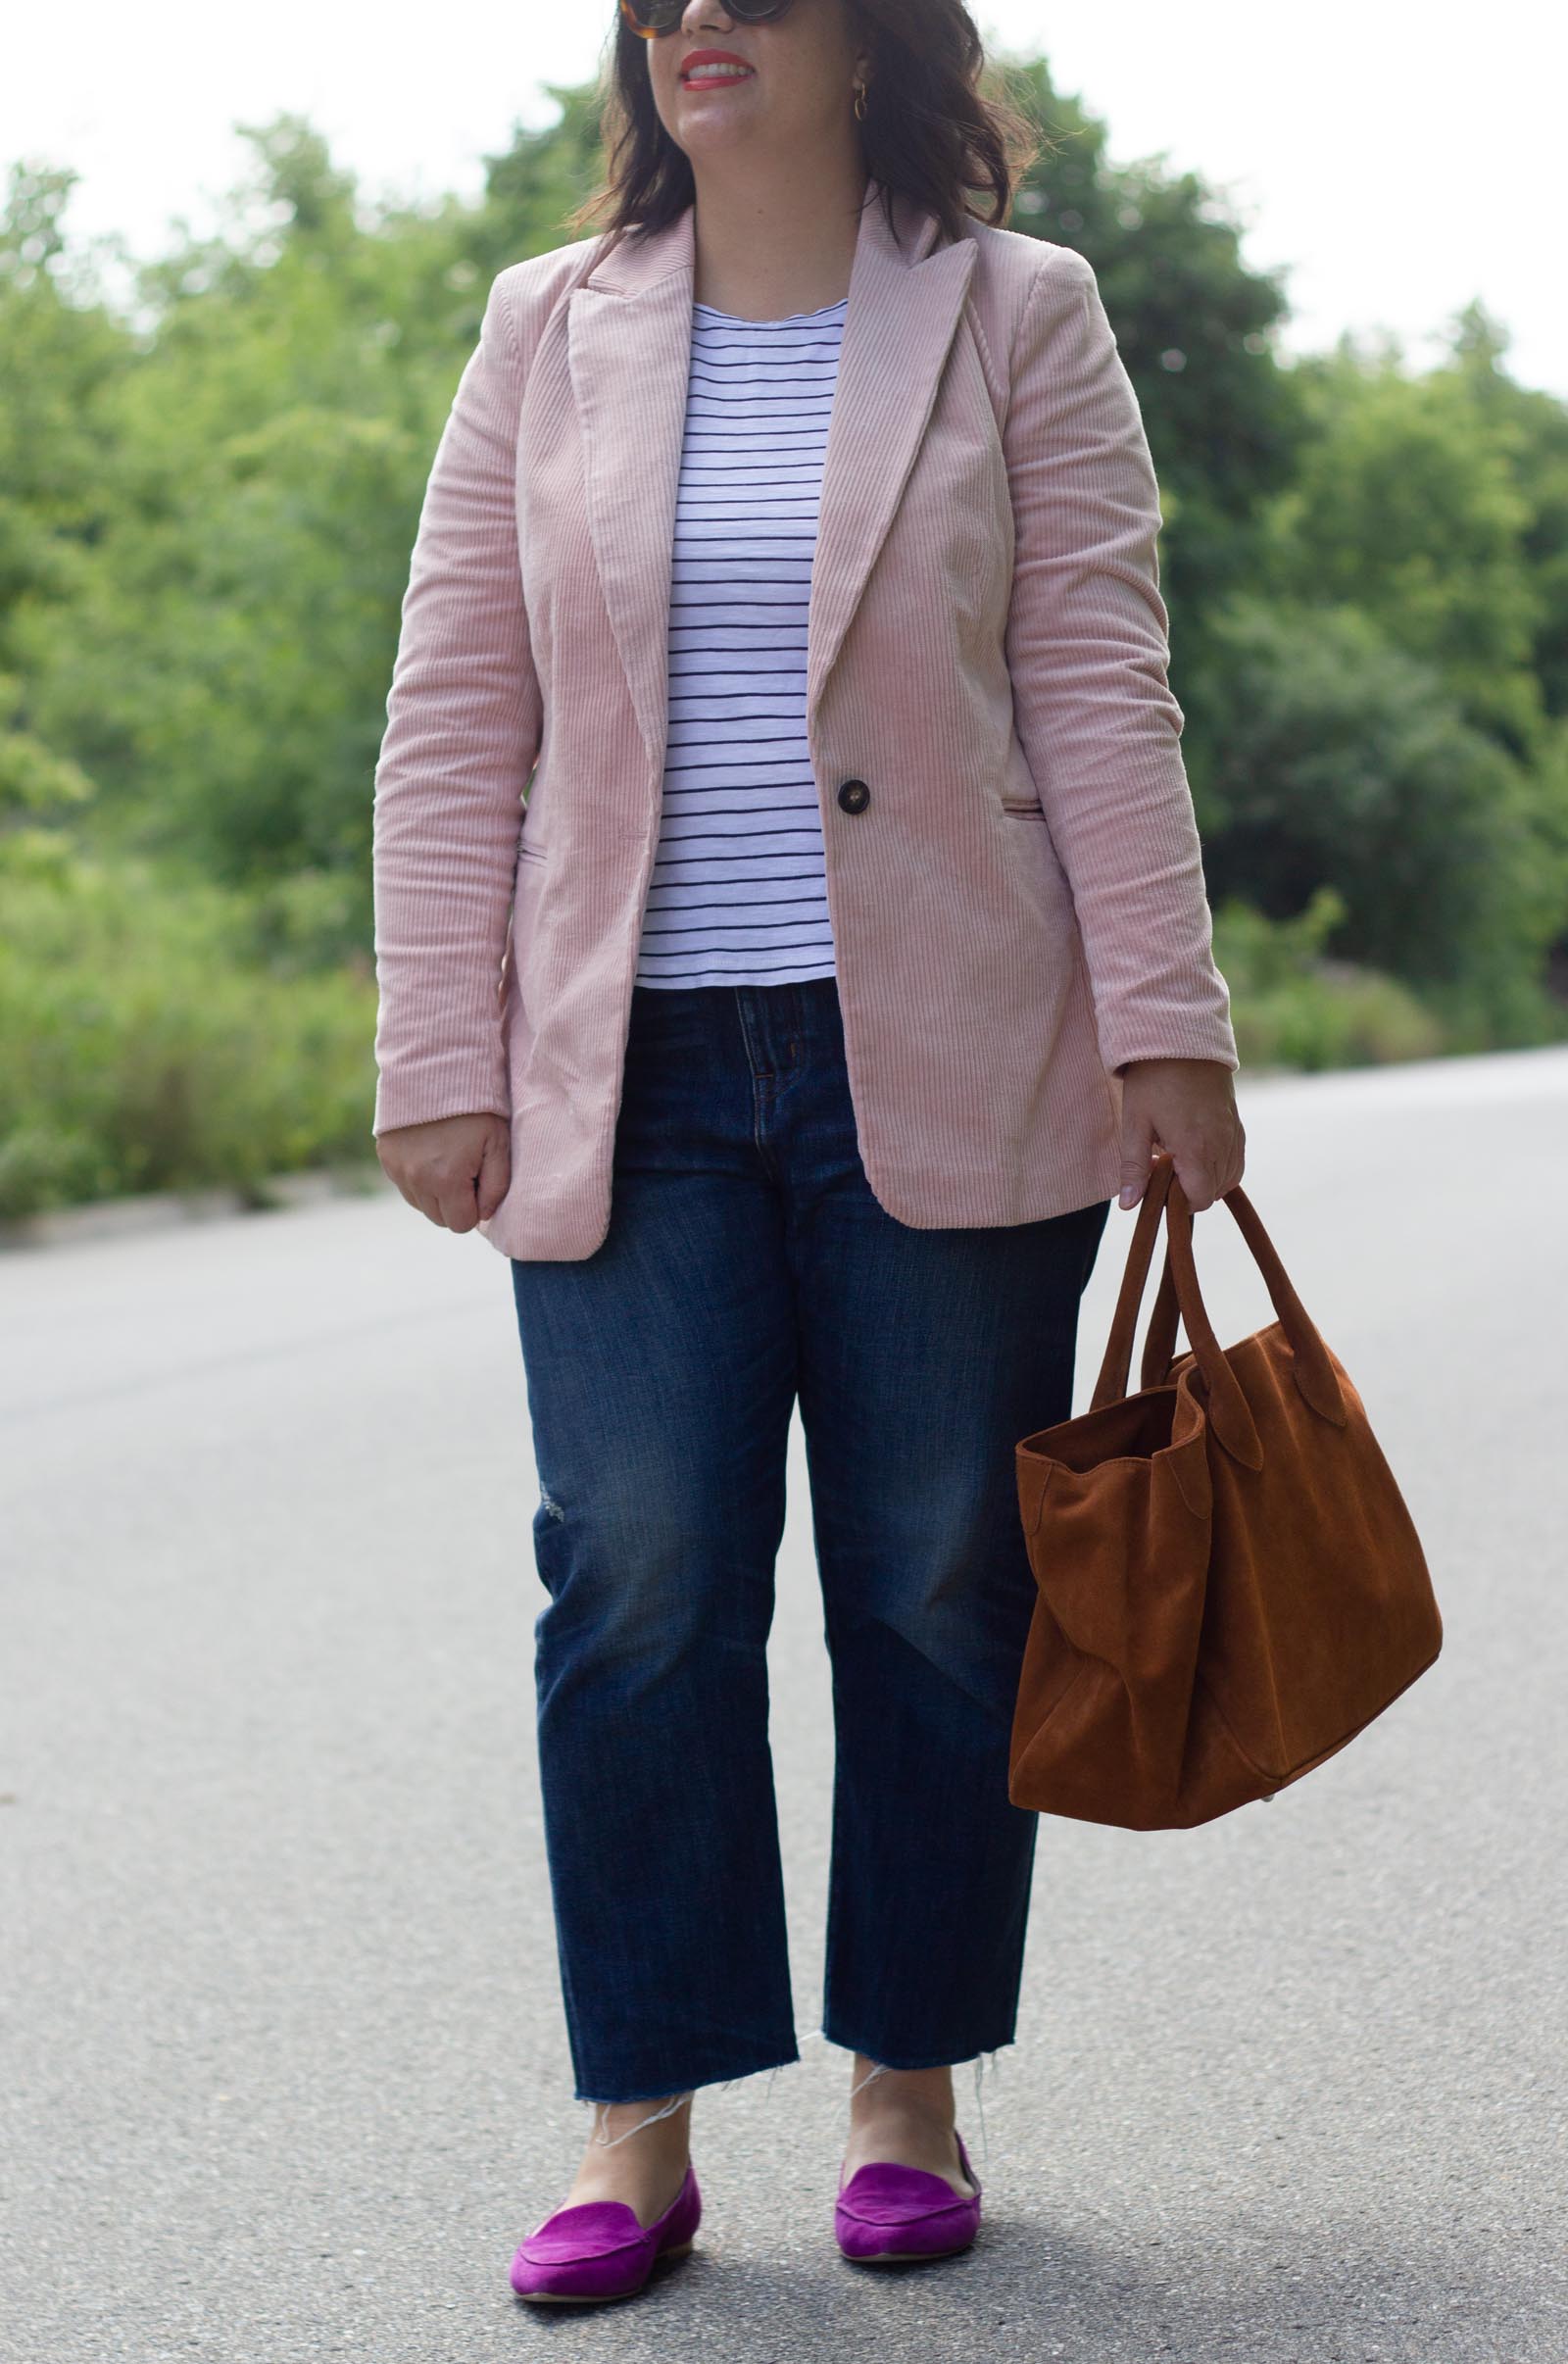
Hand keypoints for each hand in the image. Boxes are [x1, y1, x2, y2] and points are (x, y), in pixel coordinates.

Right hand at [376, 1111, 510, 1233]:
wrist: (436, 1069)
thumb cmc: (477, 1108)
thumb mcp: (498, 1144)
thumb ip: (497, 1187)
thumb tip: (484, 1214)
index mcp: (446, 1180)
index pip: (462, 1224)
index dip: (475, 1207)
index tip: (479, 1180)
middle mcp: (416, 1180)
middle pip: (439, 1219)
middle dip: (455, 1203)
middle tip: (465, 1170)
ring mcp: (397, 1169)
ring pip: (420, 1204)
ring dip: (435, 1193)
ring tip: (447, 1160)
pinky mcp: (386, 1158)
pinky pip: (405, 1186)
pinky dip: (418, 1179)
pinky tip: (430, 1153)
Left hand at [1115, 1058, 1244, 1214]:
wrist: (1182, 1038)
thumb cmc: (1153, 1079)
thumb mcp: (1135, 1123)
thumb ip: (1134, 1167)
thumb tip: (1130, 1205)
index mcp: (1196, 1149)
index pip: (1199, 1199)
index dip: (1178, 1202)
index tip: (1158, 1186)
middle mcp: (1222, 1144)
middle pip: (1214, 1192)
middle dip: (1190, 1191)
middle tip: (1164, 1169)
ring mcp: (1233, 1133)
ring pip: (1229, 1178)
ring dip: (1206, 1179)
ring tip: (1178, 1159)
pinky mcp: (1237, 1123)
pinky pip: (1237, 1159)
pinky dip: (1221, 1166)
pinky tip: (1197, 1152)